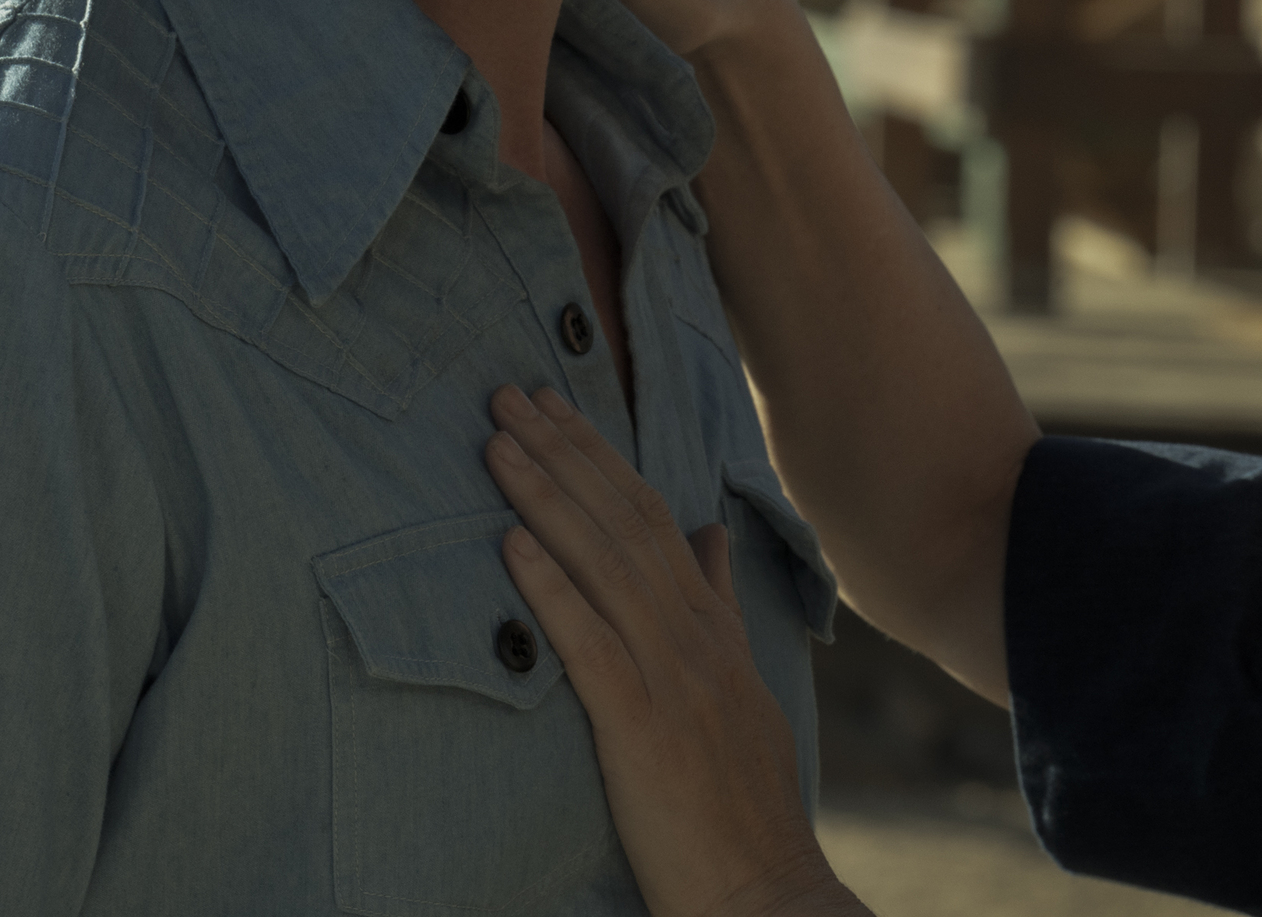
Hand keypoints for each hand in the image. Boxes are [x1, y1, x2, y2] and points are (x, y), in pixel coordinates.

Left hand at [485, 386, 869, 916]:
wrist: (766, 891)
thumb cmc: (741, 800)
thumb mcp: (742, 686)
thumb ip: (720, 606)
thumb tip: (707, 531)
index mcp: (711, 628)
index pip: (653, 516)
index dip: (599, 457)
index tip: (553, 406)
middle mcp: (694, 638)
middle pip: (623, 522)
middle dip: (561, 452)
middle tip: (506, 394)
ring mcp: (672, 679)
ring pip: (603, 566)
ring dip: (544, 497)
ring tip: (495, 445)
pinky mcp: (643, 728)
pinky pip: (591, 645)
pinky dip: (550, 589)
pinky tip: (511, 545)